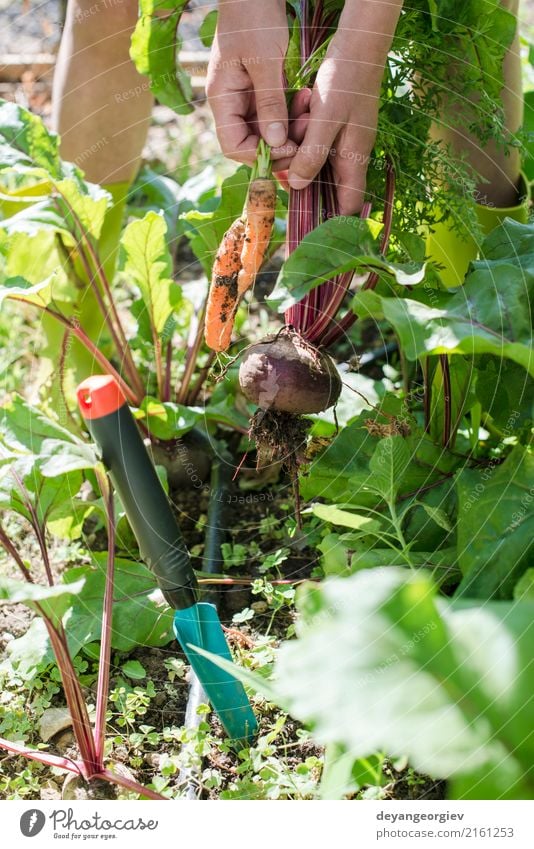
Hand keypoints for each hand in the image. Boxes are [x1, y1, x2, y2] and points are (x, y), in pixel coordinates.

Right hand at [206, 0, 295, 166]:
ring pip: (267, 130)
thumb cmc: (253, 15)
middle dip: (280, 144)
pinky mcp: (261, 89)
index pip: (234, 146)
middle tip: (307, 135)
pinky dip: (291, 112)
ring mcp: (246, 96)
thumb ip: (269, 103)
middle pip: (252, 143)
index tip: (288, 147)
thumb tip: (275, 143)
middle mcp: (231, 102)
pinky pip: (276, 112)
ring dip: (290, 128)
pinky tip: (306, 100)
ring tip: (310, 114)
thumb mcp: (264, 61)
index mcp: (223, 98)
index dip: (259, 155)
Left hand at [287, 0, 402, 214]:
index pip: (349, 205)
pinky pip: (314, 144)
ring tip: (294, 128)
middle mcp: (350, 156)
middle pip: (327, 187)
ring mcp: (343, 143)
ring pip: (316, 164)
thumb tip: (298, 186)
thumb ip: (313, 154)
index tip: (312, 227)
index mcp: (354, 160)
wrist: (357, 45)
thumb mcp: (325, 119)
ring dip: (300, 155)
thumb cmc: (346, 81)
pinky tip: (297, 119)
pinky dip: (302, 138)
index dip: (334, 220)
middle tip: (285, 168)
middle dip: (305, 182)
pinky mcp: (334, 129)